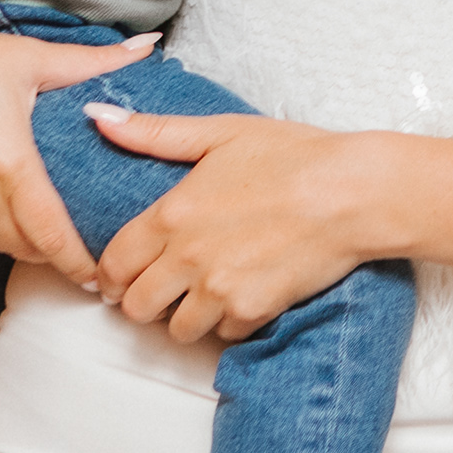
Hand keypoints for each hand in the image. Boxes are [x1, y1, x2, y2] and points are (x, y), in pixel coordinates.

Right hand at [0, 0, 150, 275]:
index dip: (79, 264)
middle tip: (80, 253)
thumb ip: (92, 62)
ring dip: (20, 245)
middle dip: (55, 255)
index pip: (53, 237)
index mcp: (10, 167)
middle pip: (26, 248)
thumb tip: (147, 47)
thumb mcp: (29, 58)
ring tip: (44, 238)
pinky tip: (0, 219)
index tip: (100, 278)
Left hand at [87, 104, 384, 344]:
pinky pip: (223, 335)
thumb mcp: (223, 132)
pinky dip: (228, 322)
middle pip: (136, 306)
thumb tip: (98, 117)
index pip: (114, 263)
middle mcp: (188, 258)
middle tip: (159, 289)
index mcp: (173, 214)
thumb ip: (155, 132)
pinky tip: (241, 296)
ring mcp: (220, 289)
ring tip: (202, 296)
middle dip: (142, 300)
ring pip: (176, 330)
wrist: (354, 193)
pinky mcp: (254, 311)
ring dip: (185, 316)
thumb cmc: (295, 156)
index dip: (110, 275)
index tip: (121, 276)